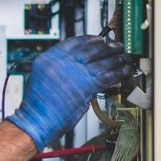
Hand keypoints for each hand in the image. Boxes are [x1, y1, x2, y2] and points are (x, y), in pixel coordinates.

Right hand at [8, 35, 131, 147]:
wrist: (36, 121)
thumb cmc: (37, 105)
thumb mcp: (41, 78)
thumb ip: (60, 69)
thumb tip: (80, 67)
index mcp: (50, 58)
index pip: (74, 42)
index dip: (90, 39)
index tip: (98, 39)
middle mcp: (63, 62)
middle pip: (92, 48)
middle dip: (107, 47)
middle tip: (116, 46)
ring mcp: (75, 74)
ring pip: (103, 62)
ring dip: (117, 59)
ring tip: (125, 57)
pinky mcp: (86, 88)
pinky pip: (107, 77)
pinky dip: (118, 73)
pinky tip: (123, 71)